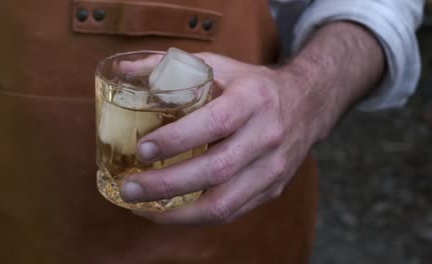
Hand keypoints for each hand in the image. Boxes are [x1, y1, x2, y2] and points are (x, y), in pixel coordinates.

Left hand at [120, 22, 384, 224]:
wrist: (306, 104)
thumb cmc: (253, 86)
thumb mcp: (220, 66)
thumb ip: (171, 67)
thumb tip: (124, 74)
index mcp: (254, 100)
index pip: (215, 123)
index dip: (177, 140)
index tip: (142, 150)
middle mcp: (267, 136)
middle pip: (216, 170)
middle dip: (167, 185)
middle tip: (130, 187)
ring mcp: (273, 168)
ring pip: (225, 203)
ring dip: (179, 213)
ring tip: (143, 208)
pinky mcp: (272, 189)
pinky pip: (232, 213)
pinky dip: (197, 218)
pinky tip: (170, 212)